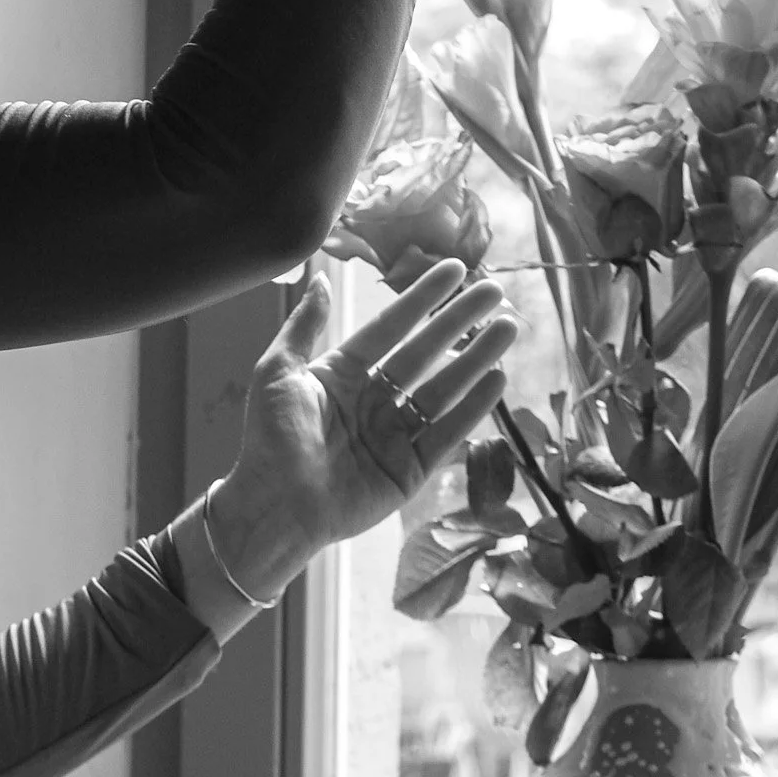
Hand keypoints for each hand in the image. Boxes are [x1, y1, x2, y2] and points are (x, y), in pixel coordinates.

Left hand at [207, 258, 515, 601]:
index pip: (391, 326)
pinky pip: (447, 432)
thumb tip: (321, 279)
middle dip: (460, 322)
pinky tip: (496, 380)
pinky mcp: (410, 470)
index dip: (422, 299)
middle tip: (494, 292)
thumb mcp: (278, 372)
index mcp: (343, 372)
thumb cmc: (269, 438)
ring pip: (444, 388)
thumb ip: (305, 327)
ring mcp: (395, 434)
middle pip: (426, 352)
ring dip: (476, 359)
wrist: (274, 506)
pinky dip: (473, 407)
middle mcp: (374, 399)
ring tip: (508, 329)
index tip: (453, 270)